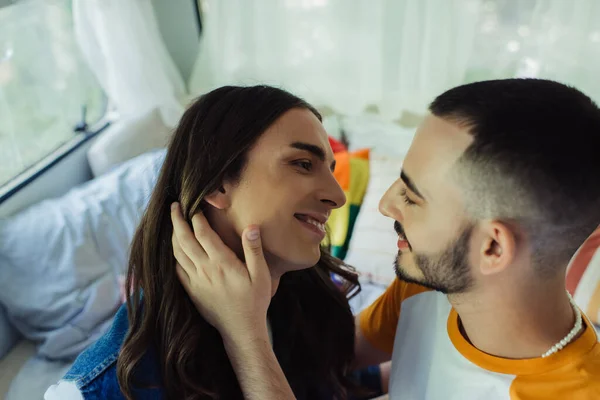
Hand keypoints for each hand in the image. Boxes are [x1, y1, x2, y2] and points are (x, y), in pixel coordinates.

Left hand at [170, 203, 271, 341]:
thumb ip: (254, 250)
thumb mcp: (261, 275)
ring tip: (173, 223)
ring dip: (173, 236)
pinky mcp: (192, 291)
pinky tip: (175, 250)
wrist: (241, 330)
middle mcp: (205, 270)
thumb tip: (251, 227)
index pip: (203, 234)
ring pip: (177, 254)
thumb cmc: (255, 301)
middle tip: (174, 206)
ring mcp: (196, 281)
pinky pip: (177, 270)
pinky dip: (173, 256)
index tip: (194, 205)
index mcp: (222, 263)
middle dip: (177, 221)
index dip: (196, 217)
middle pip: (184, 240)